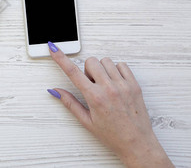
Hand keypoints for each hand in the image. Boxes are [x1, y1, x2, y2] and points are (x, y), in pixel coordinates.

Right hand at [47, 42, 172, 167]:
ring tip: (105, 85)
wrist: (137, 143)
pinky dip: (116, 70)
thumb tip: (55, 91)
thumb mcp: (86, 121)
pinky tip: (115, 83)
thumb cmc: (112, 135)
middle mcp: (109, 89)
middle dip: (88, 70)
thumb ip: (70, 103)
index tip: (54, 48)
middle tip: (92, 84)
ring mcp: (123, 85)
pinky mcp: (134, 85)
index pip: (72, 72)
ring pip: (106, 61)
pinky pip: (122, 65)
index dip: (60, 58)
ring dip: (102, 69)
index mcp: (95, 98)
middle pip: (91, 61)